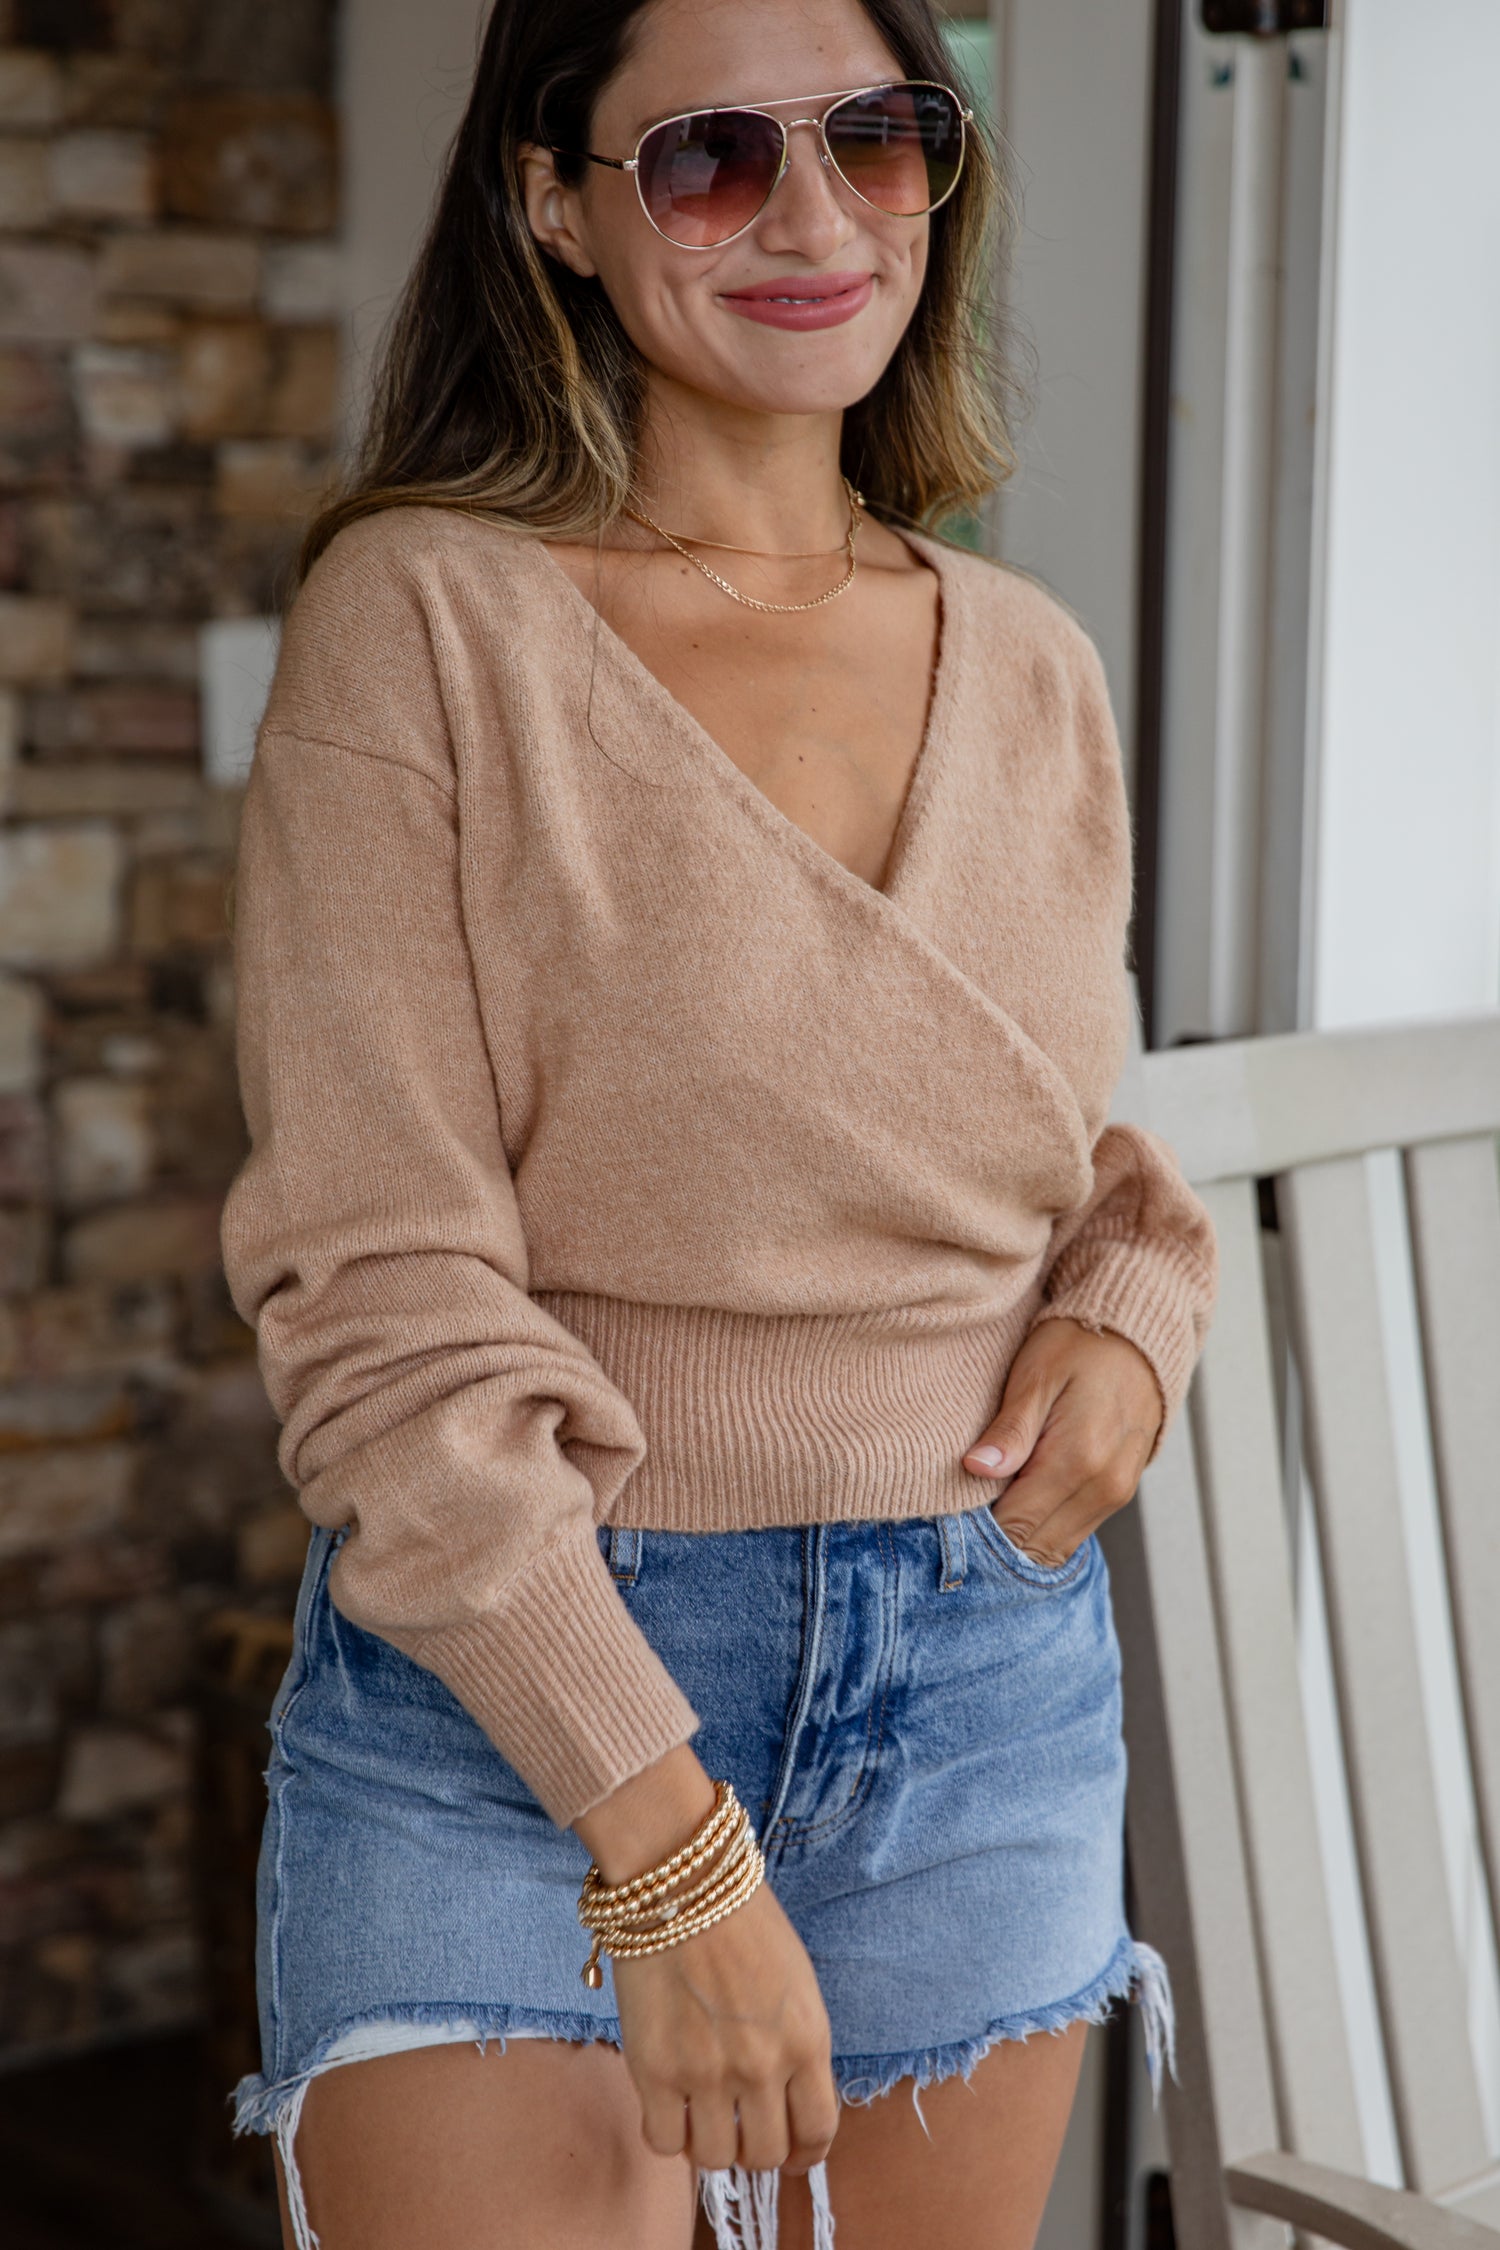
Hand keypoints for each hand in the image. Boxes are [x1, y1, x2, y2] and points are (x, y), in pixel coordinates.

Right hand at [574, 1746, 837, 2177]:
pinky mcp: (655, 2072)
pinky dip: (670, 2134)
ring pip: (717, 2158)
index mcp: (808, 2039)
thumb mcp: (795, 1983)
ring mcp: (708, 2073)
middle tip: (741, 2125)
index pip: (819, 2133)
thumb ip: (797, 2045)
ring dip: (712, 2143)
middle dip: (757, 2146)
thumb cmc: (740, 1919)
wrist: (681, 1881)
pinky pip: (665, 2142)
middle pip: (768, 2156)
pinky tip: (671, 2105)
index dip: (806, 2152)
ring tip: (703, 2113)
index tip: (792, 2147)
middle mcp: (764, 2066)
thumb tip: (786, 2100)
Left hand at [960, 1317, 1162, 1565]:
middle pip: (1035, 1547)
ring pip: (1056, 1548)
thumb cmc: (1079, 1345)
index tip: (951, 1514)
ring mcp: (1116, 1493)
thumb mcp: (1036, 1375)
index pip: (1015, 1526)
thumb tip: (976, 1469)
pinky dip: (1044, 1528)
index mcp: (1076, 1460)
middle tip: (963, 1516)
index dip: (978, 1530)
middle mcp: (1102, 1487)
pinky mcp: (1120, 1491)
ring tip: (991, 1506)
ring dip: (1021, 1538)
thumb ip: (1010, 1429)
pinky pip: (1075, 1531)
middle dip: (997, 1541)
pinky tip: (1021, 1501)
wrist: (1138, 1331)